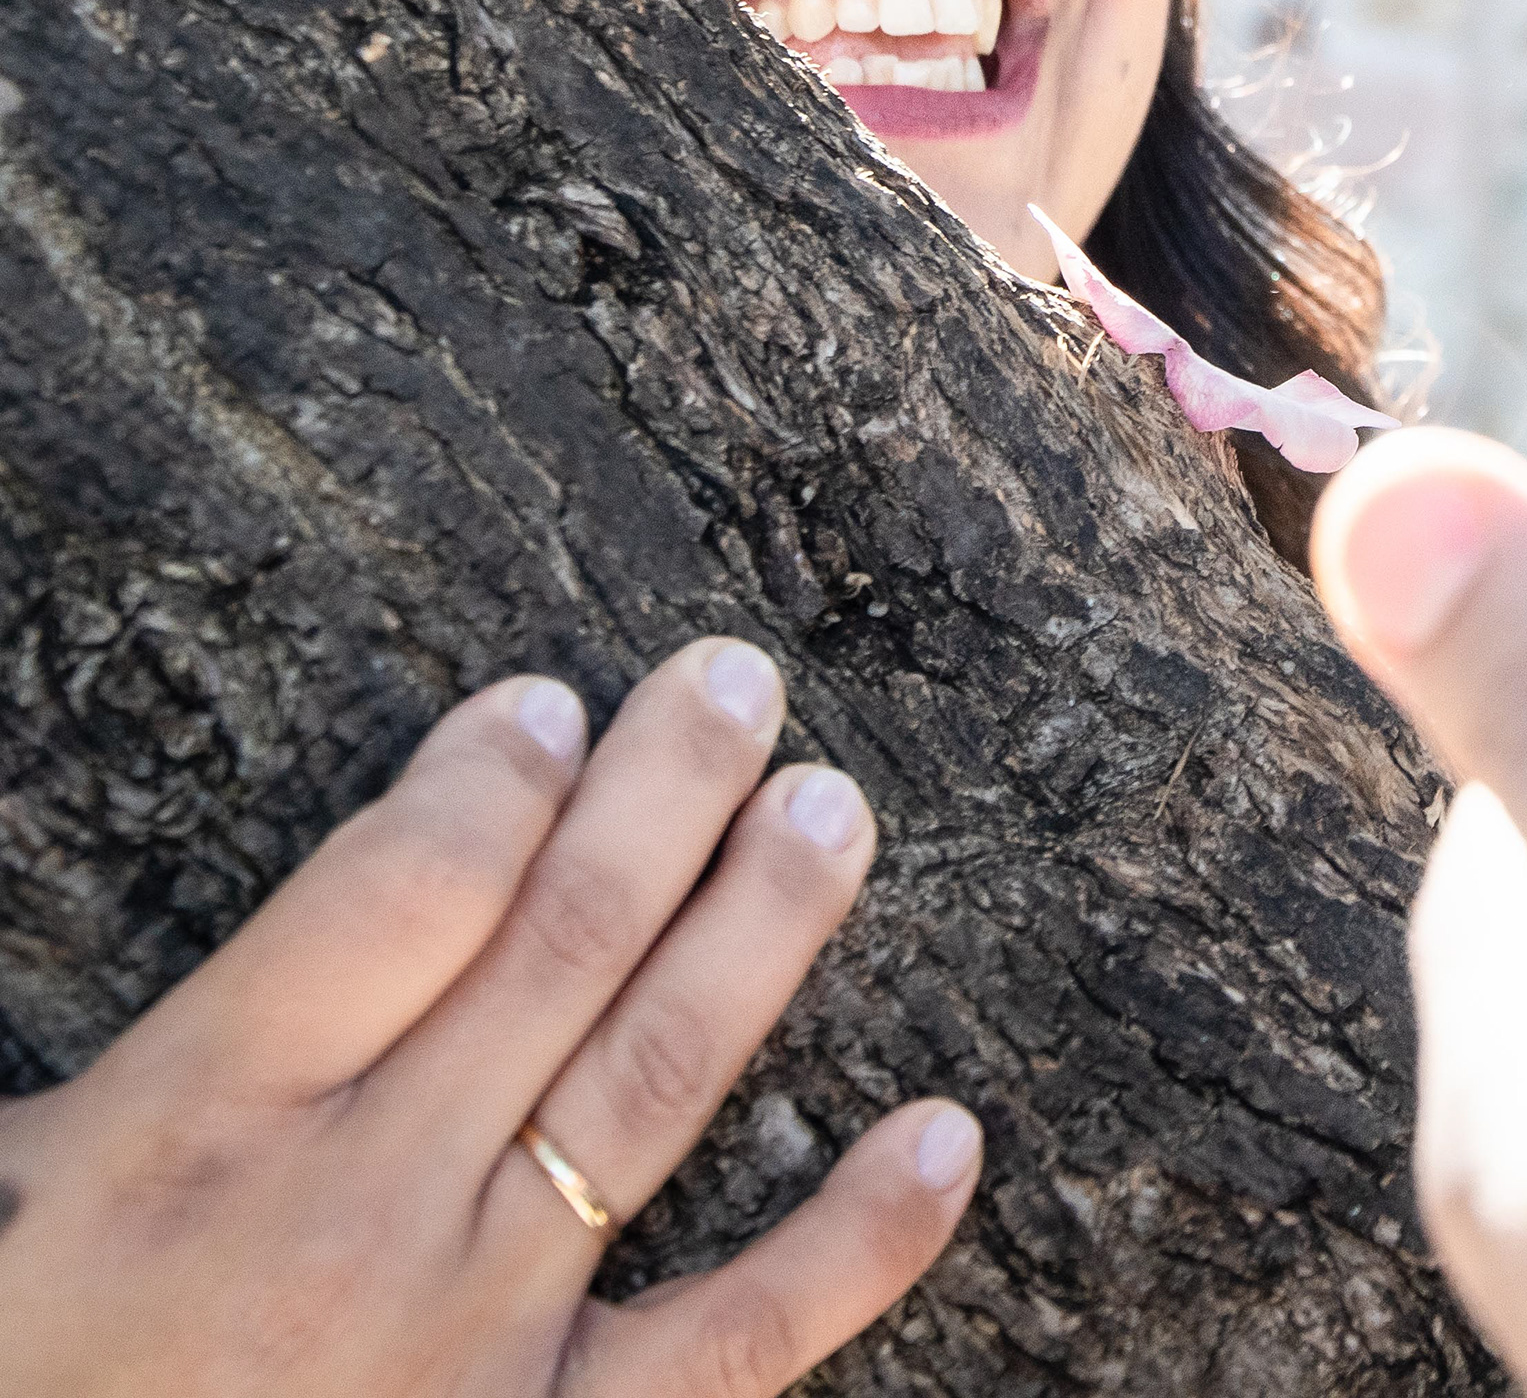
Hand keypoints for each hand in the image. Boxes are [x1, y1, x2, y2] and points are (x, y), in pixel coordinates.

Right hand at [0, 639, 977, 1397]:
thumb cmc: (22, 1372)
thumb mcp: (9, 1190)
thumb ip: (143, 1049)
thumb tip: (317, 888)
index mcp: (196, 1127)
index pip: (404, 887)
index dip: (491, 775)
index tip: (548, 708)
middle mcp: (359, 1212)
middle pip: (559, 942)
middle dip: (666, 791)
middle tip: (739, 681)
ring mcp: (475, 1337)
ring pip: (659, 1079)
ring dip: (764, 925)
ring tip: (833, 806)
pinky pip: (738, 1339)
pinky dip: (861, 1241)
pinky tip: (948, 1136)